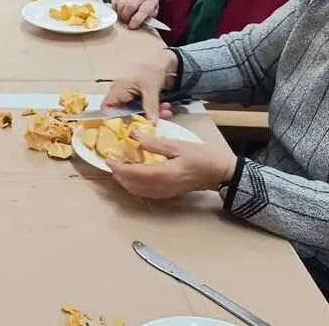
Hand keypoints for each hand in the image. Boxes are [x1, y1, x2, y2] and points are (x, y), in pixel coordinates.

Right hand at [101, 49, 179, 120]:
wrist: (164, 62)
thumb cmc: (151, 69)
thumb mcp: (151, 88)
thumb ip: (150, 106)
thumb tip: (151, 125)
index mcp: (118, 90)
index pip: (107, 109)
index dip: (113, 120)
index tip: (128, 128)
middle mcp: (121, 95)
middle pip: (124, 114)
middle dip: (140, 119)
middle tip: (154, 121)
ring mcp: (131, 98)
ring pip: (137, 113)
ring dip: (151, 114)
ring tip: (165, 112)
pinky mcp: (140, 99)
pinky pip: (144, 109)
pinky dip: (155, 110)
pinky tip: (166, 108)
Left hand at [106, 135, 237, 199]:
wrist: (220, 173)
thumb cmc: (202, 157)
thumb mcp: (178, 145)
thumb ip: (154, 143)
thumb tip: (133, 135)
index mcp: (162, 174)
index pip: (132, 173)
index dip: (117, 167)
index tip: (107, 159)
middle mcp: (160, 187)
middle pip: (131, 185)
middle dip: (118, 175)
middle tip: (111, 162)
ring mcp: (164, 193)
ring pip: (137, 191)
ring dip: (125, 181)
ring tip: (119, 167)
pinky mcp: (168, 194)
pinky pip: (145, 192)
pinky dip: (135, 185)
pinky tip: (134, 174)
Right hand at [113, 0, 160, 29]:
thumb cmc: (147, 3)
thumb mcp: (152, 11)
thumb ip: (147, 18)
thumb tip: (139, 24)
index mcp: (150, 0)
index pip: (143, 10)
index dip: (136, 20)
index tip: (132, 26)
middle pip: (130, 6)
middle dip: (126, 17)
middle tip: (127, 21)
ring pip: (121, 4)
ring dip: (120, 13)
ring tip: (124, 15)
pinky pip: (115, 1)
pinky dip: (116, 8)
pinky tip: (121, 9)